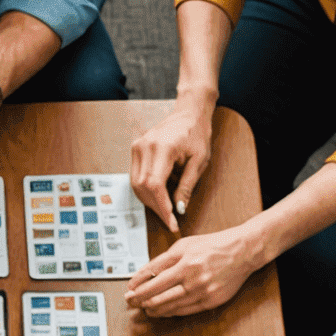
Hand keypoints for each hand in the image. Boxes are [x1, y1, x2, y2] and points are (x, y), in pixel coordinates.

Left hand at [125, 226, 260, 317]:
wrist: (243, 251)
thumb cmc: (213, 245)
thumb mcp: (185, 245)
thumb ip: (163, 260)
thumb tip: (143, 275)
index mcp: (185, 263)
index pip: (153, 279)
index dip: (138, 287)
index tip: (129, 291)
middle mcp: (193, 279)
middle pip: (158, 295)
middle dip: (140, 300)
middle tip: (130, 302)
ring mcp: (203, 292)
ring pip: (170, 306)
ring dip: (153, 308)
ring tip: (144, 308)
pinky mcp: (211, 301)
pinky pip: (185, 311)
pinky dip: (170, 312)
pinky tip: (162, 310)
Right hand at [129, 100, 213, 232]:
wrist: (189, 113)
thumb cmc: (197, 134)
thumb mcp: (199, 161)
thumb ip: (187, 186)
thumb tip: (178, 209)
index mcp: (162, 148)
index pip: (154, 185)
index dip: (162, 207)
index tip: (171, 222)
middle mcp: (144, 146)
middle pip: (142, 187)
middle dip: (156, 206)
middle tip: (170, 219)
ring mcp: (137, 147)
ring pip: (135, 184)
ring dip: (150, 200)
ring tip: (165, 209)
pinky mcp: (135, 150)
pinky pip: (136, 177)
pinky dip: (146, 190)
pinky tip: (159, 196)